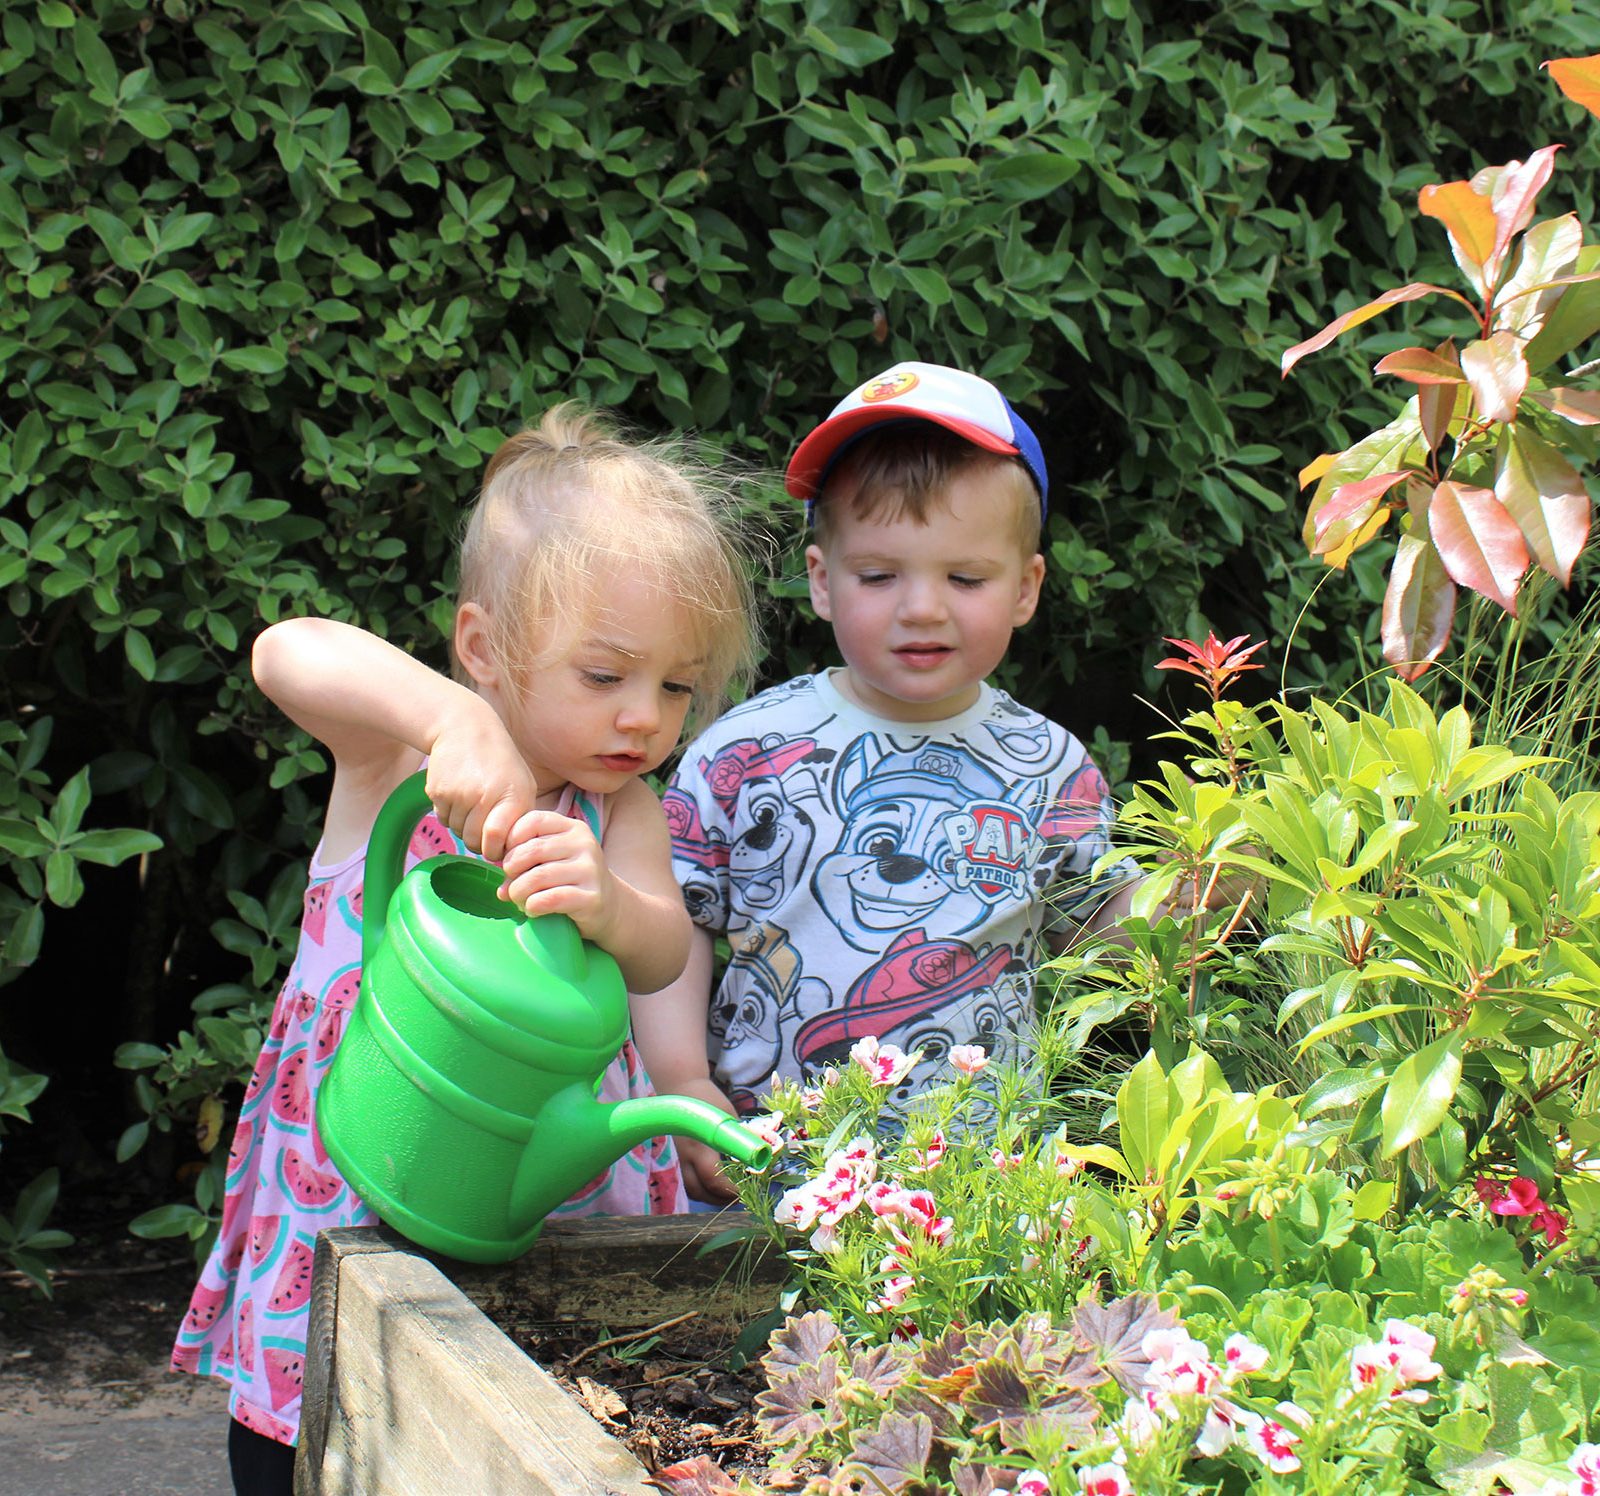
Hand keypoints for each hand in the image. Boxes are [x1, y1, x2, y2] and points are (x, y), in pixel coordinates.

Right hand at [423, 704, 537, 862]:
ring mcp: (459, 793)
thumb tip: (513, 852)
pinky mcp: (437, 791)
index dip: (495, 850)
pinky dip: (449, 813)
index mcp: (512, 796)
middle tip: (482, 828)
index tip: (496, 848)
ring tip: (472, 803)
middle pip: (473, 841)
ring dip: (463, 826)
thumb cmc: (500, 762)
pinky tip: (458, 794)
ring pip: (456, 831)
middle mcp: (484, 795)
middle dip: (478, 842)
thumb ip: (521, 817)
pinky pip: (442, 818)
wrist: (465, 728)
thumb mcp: (523, 785)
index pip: (496, 839)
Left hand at [498, 810, 617, 941]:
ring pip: (536, 878)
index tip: (506, 860)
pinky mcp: (591, 897)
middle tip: (510, 885)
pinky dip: (532, 906)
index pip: (531, 821)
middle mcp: (585, 844)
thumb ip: (525, 855)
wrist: (608, 907)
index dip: (510, 841)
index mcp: (573, 827)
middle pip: (531, 851)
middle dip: (511, 872)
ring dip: (518, 893)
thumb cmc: (569, 880)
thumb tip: (498, 875)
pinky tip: (533, 910)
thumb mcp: (552, 858)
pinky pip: (548, 899)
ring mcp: (591, 870)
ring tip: (519, 900)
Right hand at [667, 1076, 739, 1205]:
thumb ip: (742, 1134)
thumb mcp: (728, 1113)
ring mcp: (680, 1158)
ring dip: (711, 1197)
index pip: (713, 1178)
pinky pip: (689, 1181)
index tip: (747, 1189)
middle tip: (740, 1197)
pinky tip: (716, 1185)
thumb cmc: (706, 1098)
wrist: (679, 1088)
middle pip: (700, 1191)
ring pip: (692, 1189)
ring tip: (730, 1194)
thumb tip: (764, 1151)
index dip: (730, 1190)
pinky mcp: (679, 1158)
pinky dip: (703, 1189)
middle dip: (720, 1199)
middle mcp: (687, 1156)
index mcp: (700, 1144)